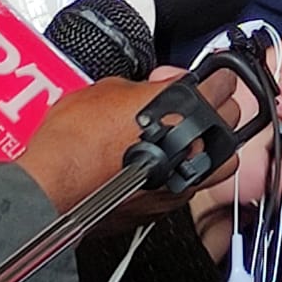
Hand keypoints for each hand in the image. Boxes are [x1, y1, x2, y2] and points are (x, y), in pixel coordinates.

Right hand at [18, 70, 239, 219]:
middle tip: (196, 107)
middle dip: (216, 108)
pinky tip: (165, 166)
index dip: (216, 76)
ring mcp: (184, 178)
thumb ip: (147, 86)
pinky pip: (194, 184)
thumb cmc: (72, 141)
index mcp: (183, 108)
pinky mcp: (167, 205)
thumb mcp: (108, 90)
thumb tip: (158, 85)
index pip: (223, 82)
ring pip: (225, 158)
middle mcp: (192, 145)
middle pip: (231, 118)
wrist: (50, 187)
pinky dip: (185, 172)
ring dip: (212, 145)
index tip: (210, 79)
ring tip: (190, 140)